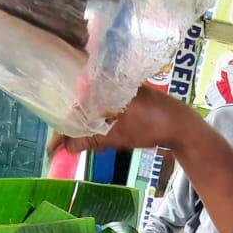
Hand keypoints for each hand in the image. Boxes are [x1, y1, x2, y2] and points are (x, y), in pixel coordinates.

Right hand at [52, 87, 192, 155]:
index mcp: (102, 87)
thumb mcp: (117, 136)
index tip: (52, 147)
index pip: (73, 108)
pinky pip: (103, 110)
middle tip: (61, 148)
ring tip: (75, 145)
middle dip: (70, 129)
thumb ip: (90, 140)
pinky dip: (97, 124)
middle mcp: (106, 84)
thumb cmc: (149, 127)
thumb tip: (66, 148)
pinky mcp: (125, 97)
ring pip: (91, 110)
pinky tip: (94, 137)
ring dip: (84, 127)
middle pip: (79, 107)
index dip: (61, 129)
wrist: (180, 124)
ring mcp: (116, 90)